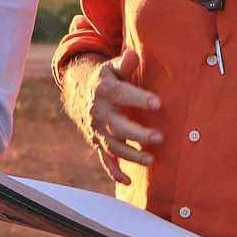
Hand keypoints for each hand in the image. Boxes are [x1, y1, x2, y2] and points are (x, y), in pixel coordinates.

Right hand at [61, 48, 162, 184]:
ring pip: (114, 145)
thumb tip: (133, 54)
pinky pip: (104, 159)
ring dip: (131, 155)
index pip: (122, 94)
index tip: (158, 103)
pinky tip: (126, 182)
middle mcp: (98, 113)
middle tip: (159, 138)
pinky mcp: (97, 141)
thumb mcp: (111, 67)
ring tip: (151, 160)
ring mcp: (97, 130)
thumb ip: (124, 63)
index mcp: (104, 91)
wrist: (77, 90)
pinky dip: (113, 171)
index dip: (140, 98)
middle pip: (119, 126)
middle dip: (138, 134)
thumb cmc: (103, 77)